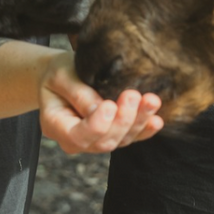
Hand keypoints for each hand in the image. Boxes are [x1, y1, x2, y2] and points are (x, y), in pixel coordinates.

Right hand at [38, 51, 163, 154]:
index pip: (78, 135)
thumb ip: (77, 93)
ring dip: (138, 122)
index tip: (110, 105)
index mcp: (56, 126)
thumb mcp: (60, 75)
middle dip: (122, 121)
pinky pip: (131, 137)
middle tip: (132, 95)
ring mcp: (96, 140)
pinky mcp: (113, 134)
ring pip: (121, 140)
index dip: (96, 125)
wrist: (61, 76)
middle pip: (103, 141)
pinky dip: (145, 129)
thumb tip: (100, 108)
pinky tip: (157, 119)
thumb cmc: (57, 73)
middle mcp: (76, 141)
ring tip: (151, 101)